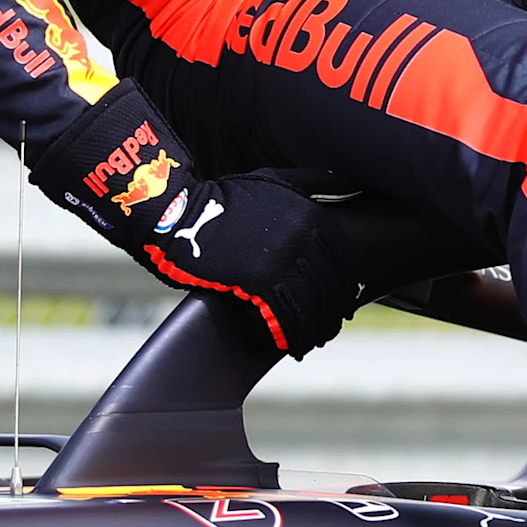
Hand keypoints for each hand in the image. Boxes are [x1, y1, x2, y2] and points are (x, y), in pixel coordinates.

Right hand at [27, 88, 358, 356]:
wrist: (178, 212)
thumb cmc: (224, 198)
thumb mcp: (273, 181)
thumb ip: (314, 183)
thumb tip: (348, 184)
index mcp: (310, 214)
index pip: (345, 259)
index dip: (348, 285)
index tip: (346, 300)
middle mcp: (301, 237)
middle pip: (332, 287)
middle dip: (333, 311)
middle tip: (330, 326)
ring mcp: (279, 260)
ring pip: (311, 306)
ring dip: (314, 329)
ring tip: (311, 340)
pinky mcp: (255, 282)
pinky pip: (284, 316)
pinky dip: (291, 335)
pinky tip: (290, 345)